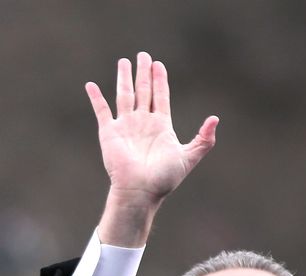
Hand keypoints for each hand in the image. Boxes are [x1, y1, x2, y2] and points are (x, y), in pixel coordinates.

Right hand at [87, 52, 218, 245]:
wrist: (140, 190)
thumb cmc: (164, 179)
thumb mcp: (189, 157)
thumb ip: (204, 139)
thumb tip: (215, 118)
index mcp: (160, 125)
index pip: (160, 96)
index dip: (160, 80)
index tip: (158, 64)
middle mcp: (142, 122)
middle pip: (143, 90)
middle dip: (143, 72)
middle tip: (143, 55)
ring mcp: (125, 126)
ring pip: (124, 95)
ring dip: (124, 78)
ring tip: (124, 61)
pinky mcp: (109, 132)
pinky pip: (101, 111)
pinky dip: (96, 98)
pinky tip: (91, 85)